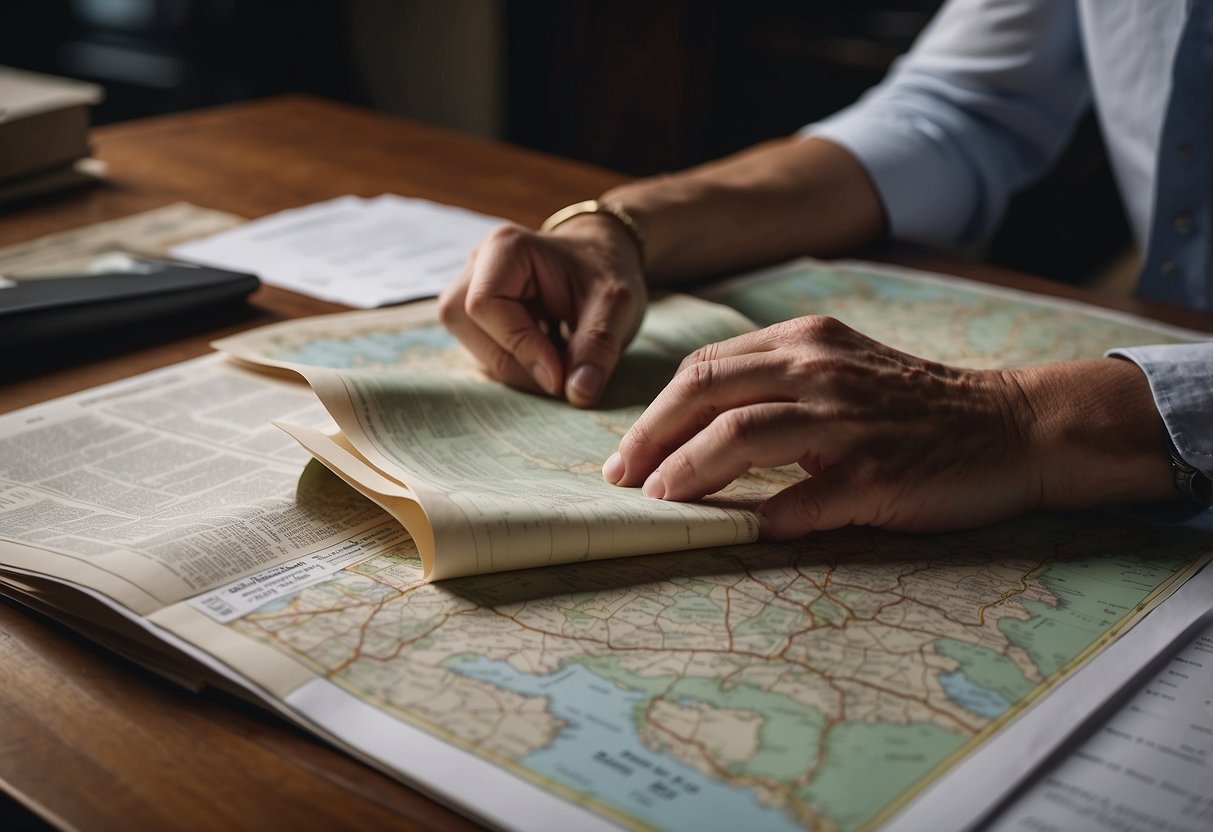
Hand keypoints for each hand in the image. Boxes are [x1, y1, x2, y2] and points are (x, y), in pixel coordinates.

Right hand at [438, 216, 645, 406]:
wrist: (601, 263)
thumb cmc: (605, 272)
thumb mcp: (615, 305)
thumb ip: (598, 346)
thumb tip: (579, 394)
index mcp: (504, 249)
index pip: (485, 305)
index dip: (519, 346)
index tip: (560, 377)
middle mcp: (476, 266)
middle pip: (468, 328)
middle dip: (517, 364)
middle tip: (565, 376)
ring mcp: (469, 291)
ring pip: (472, 347)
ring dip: (517, 370)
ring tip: (561, 361)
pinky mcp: (475, 318)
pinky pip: (483, 354)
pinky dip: (517, 368)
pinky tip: (548, 358)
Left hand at [602, 316, 1174, 536]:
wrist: (1013, 425)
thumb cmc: (917, 406)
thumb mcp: (842, 370)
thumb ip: (775, 387)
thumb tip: (695, 436)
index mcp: (805, 341)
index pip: (705, 368)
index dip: (655, 411)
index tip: (628, 451)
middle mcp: (819, 367)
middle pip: (706, 391)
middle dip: (651, 437)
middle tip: (622, 478)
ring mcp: (848, 417)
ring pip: (741, 434)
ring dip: (689, 471)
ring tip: (660, 500)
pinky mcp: (877, 469)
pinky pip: (804, 497)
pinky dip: (766, 516)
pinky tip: (744, 532)